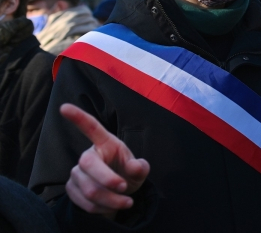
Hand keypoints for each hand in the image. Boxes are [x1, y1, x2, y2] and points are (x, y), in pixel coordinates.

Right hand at [60, 103, 149, 217]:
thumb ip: (140, 167)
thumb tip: (135, 167)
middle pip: (88, 165)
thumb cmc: (127, 174)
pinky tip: (112, 206)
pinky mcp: (71, 189)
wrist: (118, 194)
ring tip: (126, 202)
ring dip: (111, 200)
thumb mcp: (139, 170)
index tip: (64, 107)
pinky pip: (86, 203)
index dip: (78, 117)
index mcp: (105, 143)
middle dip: (108, 180)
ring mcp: (77, 173)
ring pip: (90, 190)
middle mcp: (87, 156)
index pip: (91, 127)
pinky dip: (103, 209)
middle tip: (125, 188)